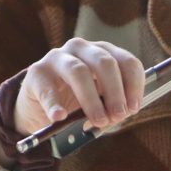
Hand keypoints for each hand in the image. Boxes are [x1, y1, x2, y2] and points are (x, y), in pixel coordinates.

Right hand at [13, 39, 145, 135]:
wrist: (39, 107)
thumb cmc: (76, 103)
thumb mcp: (99, 102)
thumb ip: (112, 105)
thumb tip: (122, 113)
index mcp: (102, 53)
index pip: (125, 61)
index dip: (133, 84)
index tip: (134, 107)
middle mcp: (81, 49)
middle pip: (104, 63)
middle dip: (115, 91)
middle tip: (119, 115)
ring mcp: (57, 58)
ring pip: (78, 71)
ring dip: (92, 100)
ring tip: (98, 121)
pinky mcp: (36, 73)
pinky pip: (48, 89)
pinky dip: (54, 105)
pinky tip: (59, 117)